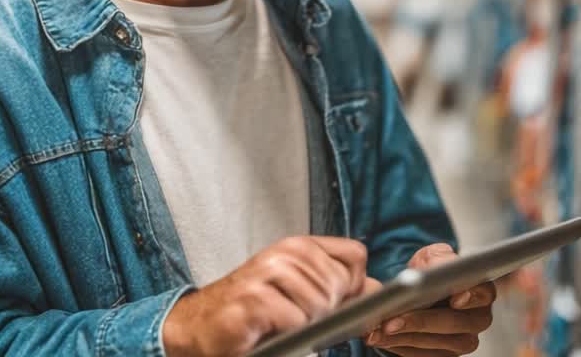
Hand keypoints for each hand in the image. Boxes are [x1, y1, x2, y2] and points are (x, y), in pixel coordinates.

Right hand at [162, 236, 376, 356]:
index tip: (335, 301)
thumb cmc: (254, 312)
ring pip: (320, 303)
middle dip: (327, 312)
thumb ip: (341, 290)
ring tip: (281, 323)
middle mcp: (284, 252)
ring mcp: (267, 272)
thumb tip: (377, 289)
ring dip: (305, 325)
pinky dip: (287, 333)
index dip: (354, 284)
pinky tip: (267, 329)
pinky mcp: (253, 298)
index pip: (355, 254)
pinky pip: (295, 320)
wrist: (202, 326)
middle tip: (296, 317)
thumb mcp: (302, 293)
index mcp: (300, 247)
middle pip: (340, 284)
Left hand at [364, 243, 495, 355]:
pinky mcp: (446, 355)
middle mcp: (477, 318)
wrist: (418, 291)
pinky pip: (425, 356)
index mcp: (481, 290)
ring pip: (437, 343)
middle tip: (392, 320)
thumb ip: (437, 260)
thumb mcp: (432, 257)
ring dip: (405, 337)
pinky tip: (384, 339)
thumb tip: (434, 269)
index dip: (469, 297)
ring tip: (380, 330)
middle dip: (420, 321)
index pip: (482, 294)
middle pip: (453, 323)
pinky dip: (401, 347)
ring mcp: (463, 341)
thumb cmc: (430, 272)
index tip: (454, 299)